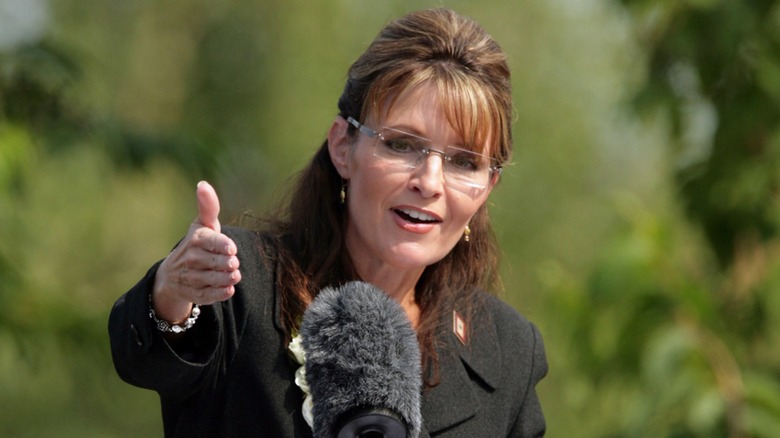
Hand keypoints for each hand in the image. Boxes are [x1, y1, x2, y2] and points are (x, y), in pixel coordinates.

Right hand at [152, 181, 241, 323]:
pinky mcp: (194, 294)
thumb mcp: (202, 225)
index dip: (222, 246)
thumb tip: (203, 184)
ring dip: (226, 279)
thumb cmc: (197, 244)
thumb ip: (208, 207)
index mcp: (195, 240)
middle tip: (233, 263)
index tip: (231, 249)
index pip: (210, 242)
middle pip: (215, 262)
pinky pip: (209, 296)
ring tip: (234, 275)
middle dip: (227, 263)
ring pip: (213, 279)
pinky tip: (228, 289)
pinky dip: (220, 293)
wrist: (174, 274)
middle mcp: (191, 259)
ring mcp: (191, 277)